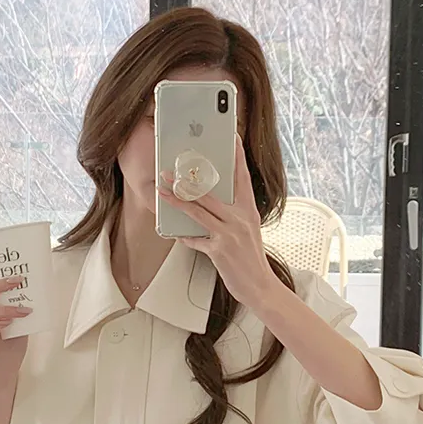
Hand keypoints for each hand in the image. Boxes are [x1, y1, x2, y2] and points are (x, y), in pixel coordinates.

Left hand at [157, 134, 279, 309]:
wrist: (260, 286)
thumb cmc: (251, 259)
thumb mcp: (247, 230)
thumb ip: (232, 214)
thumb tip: (209, 203)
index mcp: (248, 210)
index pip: (243, 177)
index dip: (237, 156)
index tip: (231, 137)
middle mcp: (240, 218)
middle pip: (209, 193)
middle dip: (186, 180)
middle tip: (169, 170)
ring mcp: (229, 233)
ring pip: (198, 211)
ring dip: (177, 200)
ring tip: (162, 191)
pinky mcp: (219, 250)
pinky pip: (196, 239)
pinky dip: (185, 236)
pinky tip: (176, 233)